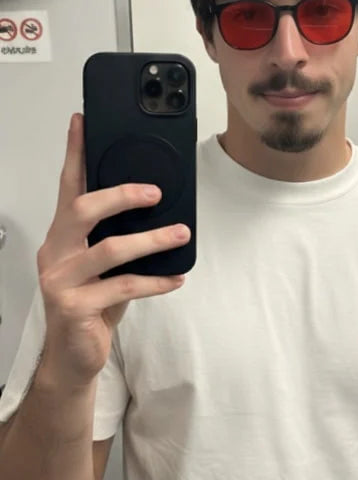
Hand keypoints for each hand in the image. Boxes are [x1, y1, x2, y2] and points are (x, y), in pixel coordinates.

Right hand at [38, 113, 189, 384]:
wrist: (73, 358)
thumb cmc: (92, 305)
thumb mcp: (105, 265)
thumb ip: (117, 235)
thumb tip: (158, 204)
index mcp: (62, 235)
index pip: (67, 186)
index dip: (74, 153)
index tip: (81, 121)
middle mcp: (55, 252)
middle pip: (81, 209)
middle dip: (120, 195)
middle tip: (155, 192)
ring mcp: (60, 280)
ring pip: (108, 249)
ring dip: (150, 240)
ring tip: (180, 233)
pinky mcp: (73, 307)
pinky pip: (123, 287)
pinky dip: (155, 281)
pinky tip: (176, 278)